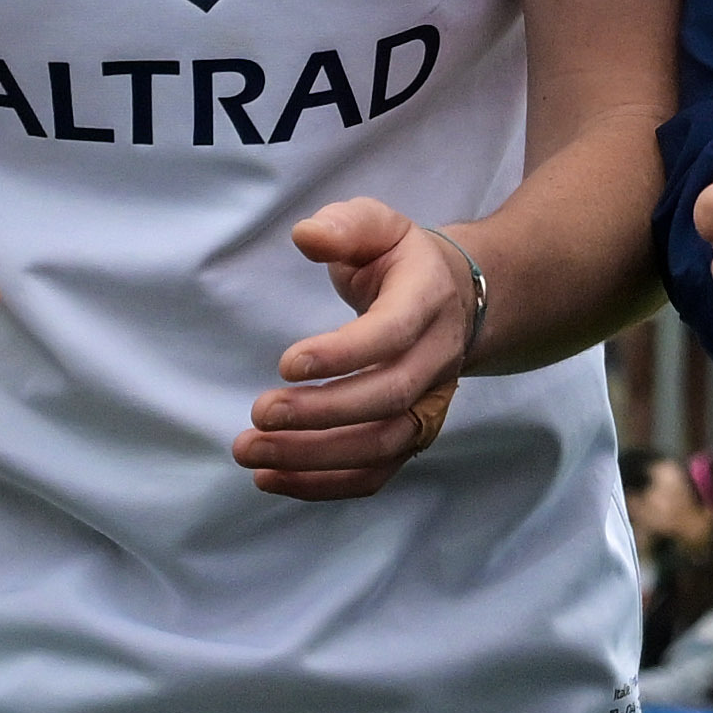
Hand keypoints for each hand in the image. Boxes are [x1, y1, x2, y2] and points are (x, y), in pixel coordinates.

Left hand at [242, 200, 476, 498]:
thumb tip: (306, 236)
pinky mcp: (412, 433)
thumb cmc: (401, 262)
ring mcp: (429, 401)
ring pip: (384, 445)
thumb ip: (345, 226)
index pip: (393, 333)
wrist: (460, 299)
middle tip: (260, 413)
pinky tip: (272, 478)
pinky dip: (325, 485)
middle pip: (389, 397)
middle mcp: (437, 356)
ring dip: (315, 457)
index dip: (344, 354)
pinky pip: (376, 473)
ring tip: (252, 452)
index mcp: (428, 299)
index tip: (287, 363)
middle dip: (321, 413)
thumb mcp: (379, 227)